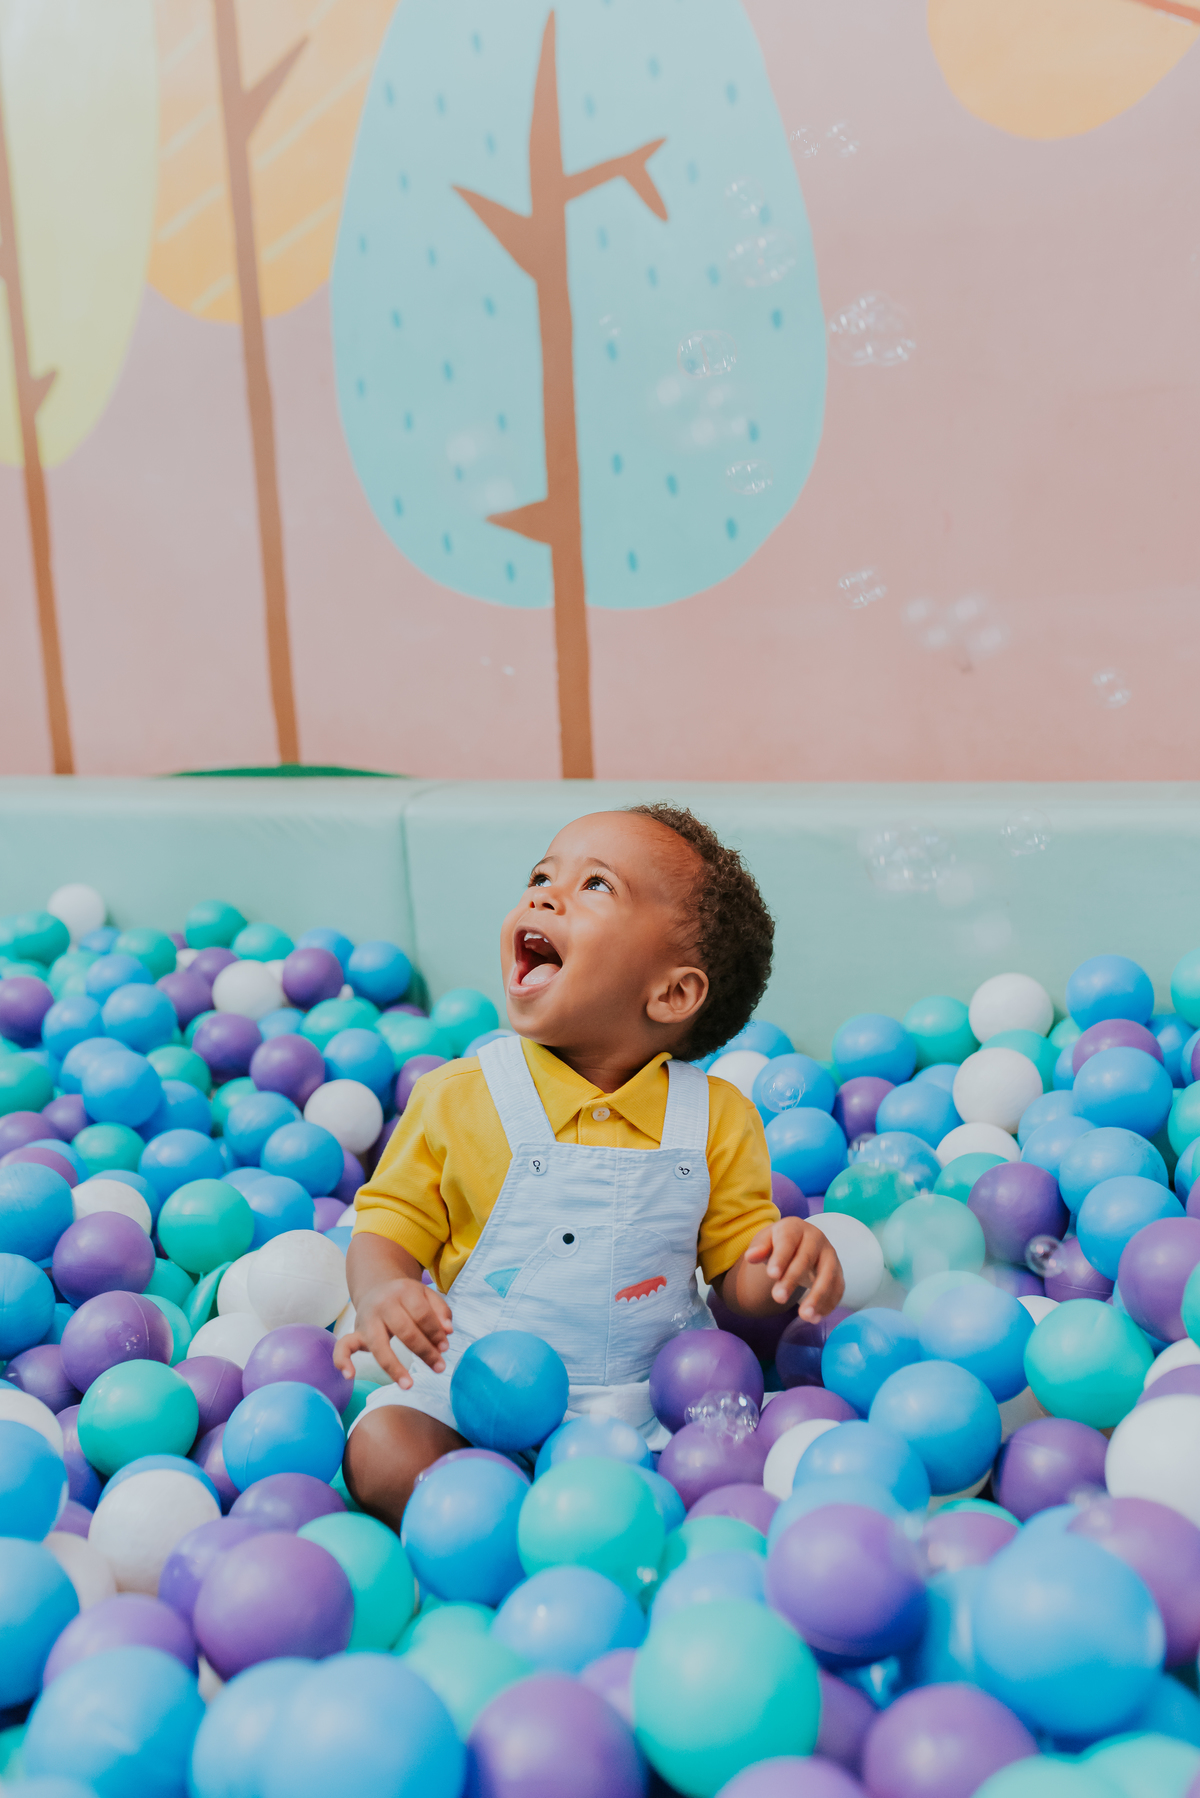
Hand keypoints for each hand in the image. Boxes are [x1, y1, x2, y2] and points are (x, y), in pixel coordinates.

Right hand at [332, 1277, 452, 1388]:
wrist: (377, 1286)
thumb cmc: (407, 1297)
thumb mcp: (426, 1295)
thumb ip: (440, 1311)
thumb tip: (448, 1332)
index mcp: (404, 1291)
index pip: (423, 1315)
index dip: (436, 1333)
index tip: (445, 1348)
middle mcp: (384, 1304)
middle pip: (405, 1331)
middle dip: (424, 1351)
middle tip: (439, 1367)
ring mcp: (367, 1319)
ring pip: (379, 1345)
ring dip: (395, 1367)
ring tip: (409, 1385)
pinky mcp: (355, 1332)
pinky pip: (343, 1346)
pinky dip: (342, 1360)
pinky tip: (350, 1375)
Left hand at [744, 1218, 844, 1320]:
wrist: (799, 1243)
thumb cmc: (778, 1244)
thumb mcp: (765, 1242)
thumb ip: (759, 1249)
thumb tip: (750, 1257)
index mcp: (795, 1228)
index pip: (788, 1241)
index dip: (781, 1258)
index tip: (772, 1275)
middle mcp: (816, 1238)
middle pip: (806, 1259)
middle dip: (792, 1279)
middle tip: (778, 1298)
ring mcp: (830, 1255)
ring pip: (828, 1275)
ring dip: (818, 1297)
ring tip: (805, 1316)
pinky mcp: (838, 1272)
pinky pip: (838, 1288)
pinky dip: (829, 1303)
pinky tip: (816, 1317)